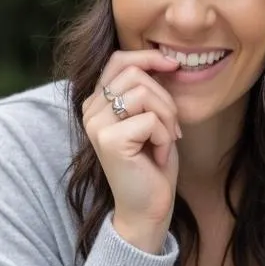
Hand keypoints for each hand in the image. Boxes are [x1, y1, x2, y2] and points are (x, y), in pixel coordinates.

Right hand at [82, 50, 181, 252]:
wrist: (147, 209)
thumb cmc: (152, 165)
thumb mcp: (150, 119)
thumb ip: (146, 90)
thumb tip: (166, 58)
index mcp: (97, 102)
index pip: (119, 60)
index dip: (148, 56)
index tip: (173, 66)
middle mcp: (90, 110)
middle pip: (135, 73)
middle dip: (166, 99)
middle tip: (172, 129)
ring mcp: (96, 125)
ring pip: (144, 92)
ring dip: (167, 117)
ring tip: (165, 142)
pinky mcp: (110, 140)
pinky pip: (151, 120)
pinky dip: (165, 138)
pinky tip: (158, 158)